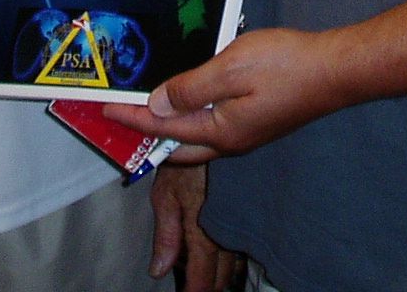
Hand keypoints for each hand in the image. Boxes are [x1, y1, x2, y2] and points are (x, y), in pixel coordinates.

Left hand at [104, 26, 347, 163]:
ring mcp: (248, 133)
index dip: (132, 117)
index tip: (104, 110)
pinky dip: (192, 118)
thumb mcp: (230, 67)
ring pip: (197, 138)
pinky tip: (190, 99)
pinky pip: (214, 126)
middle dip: (148, 133)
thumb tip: (157, 104)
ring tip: (149, 108)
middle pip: (178, 147)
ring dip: (170, 126)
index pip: (164, 127)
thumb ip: (190, 87)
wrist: (336, 70)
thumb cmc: (286, 65)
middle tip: (122, 116)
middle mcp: (232, 141)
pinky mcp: (259, 121)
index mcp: (221, 132)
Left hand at [148, 162, 238, 288]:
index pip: (203, 279)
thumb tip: (159, 271)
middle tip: (191, 282)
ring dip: (219, 270)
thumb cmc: (184, 160)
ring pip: (234, 261)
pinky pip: (241, 242)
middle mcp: (228, 233)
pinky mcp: (247, 211)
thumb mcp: (165, 196)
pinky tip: (217, 246)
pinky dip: (229, 252)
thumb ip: (165, 236)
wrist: (210, 130)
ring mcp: (240, 222)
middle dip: (207, 283)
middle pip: (223, 276)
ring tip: (203, 267)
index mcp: (205, 234)